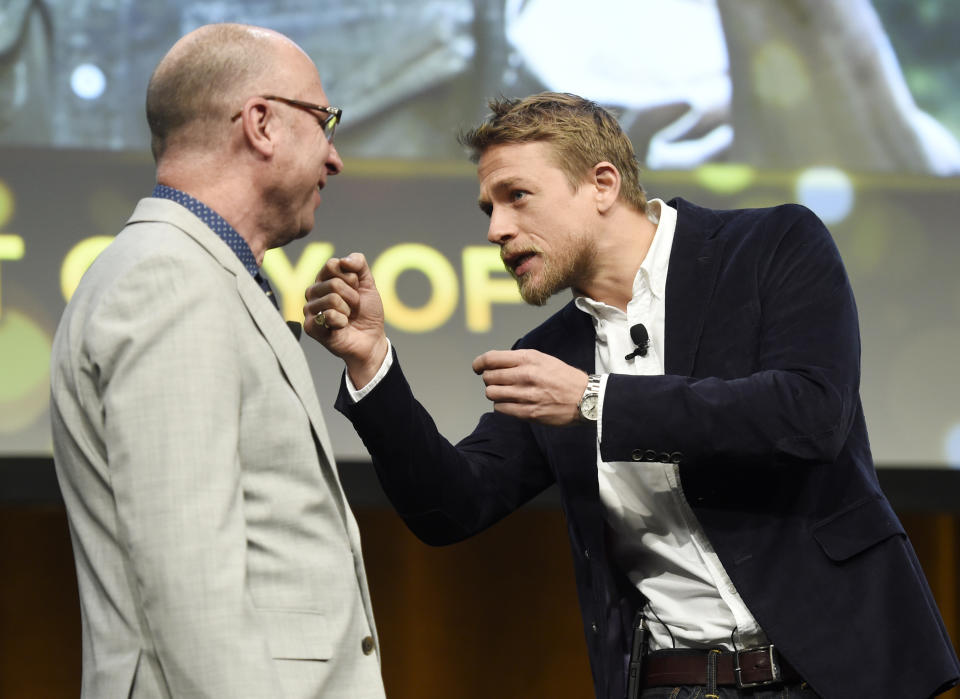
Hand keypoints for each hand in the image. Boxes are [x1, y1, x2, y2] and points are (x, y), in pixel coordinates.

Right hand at [304, 253, 388, 387]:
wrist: (372, 339)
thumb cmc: (367, 312)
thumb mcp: (368, 284)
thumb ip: (359, 264)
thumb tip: (344, 260)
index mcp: (324, 279)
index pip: (332, 265)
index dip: (352, 277)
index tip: (356, 289)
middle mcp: (313, 292)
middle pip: (333, 283)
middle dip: (352, 296)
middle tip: (354, 307)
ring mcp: (310, 309)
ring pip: (332, 299)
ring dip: (348, 310)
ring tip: (348, 317)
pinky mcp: (311, 327)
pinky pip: (328, 315)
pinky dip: (342, 321)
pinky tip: (341, 327)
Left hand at [472, 349, 588, 425]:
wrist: (584, 398)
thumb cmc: (563, 377)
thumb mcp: (543, 359)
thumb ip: (520, 360)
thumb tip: (496, 363)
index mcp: (528, 359)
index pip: (491, 359)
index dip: (479, 363)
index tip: (478, 367)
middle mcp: (525, 375)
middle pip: (489, 377)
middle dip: (489, 379)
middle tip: (497, 382)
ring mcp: (526, 395)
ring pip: (492, 394)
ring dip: (494, 393)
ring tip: (504, 393)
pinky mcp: (528, 412)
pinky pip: (501, 409)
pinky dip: (502, 406)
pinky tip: (510, 403)